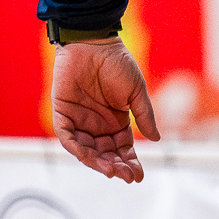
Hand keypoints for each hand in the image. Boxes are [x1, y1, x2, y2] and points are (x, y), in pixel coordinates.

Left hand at [50, 37, 159, 182]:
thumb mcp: (136, 92)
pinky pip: (66, 137)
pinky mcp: (62, 113)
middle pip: (105, 154)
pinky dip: (76, 148)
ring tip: (110, 169)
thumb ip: (144, 116)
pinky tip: (88, 156)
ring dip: (97, 162)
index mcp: (116, 121)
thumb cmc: (116, 62)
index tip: (138, 176)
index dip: (130, 162)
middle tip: (124, 176)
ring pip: (86, 150)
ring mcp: (79, 120)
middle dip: (115, 166)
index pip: (123, 148)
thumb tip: (156, 139)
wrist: (92, 42)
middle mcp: (98, 124)